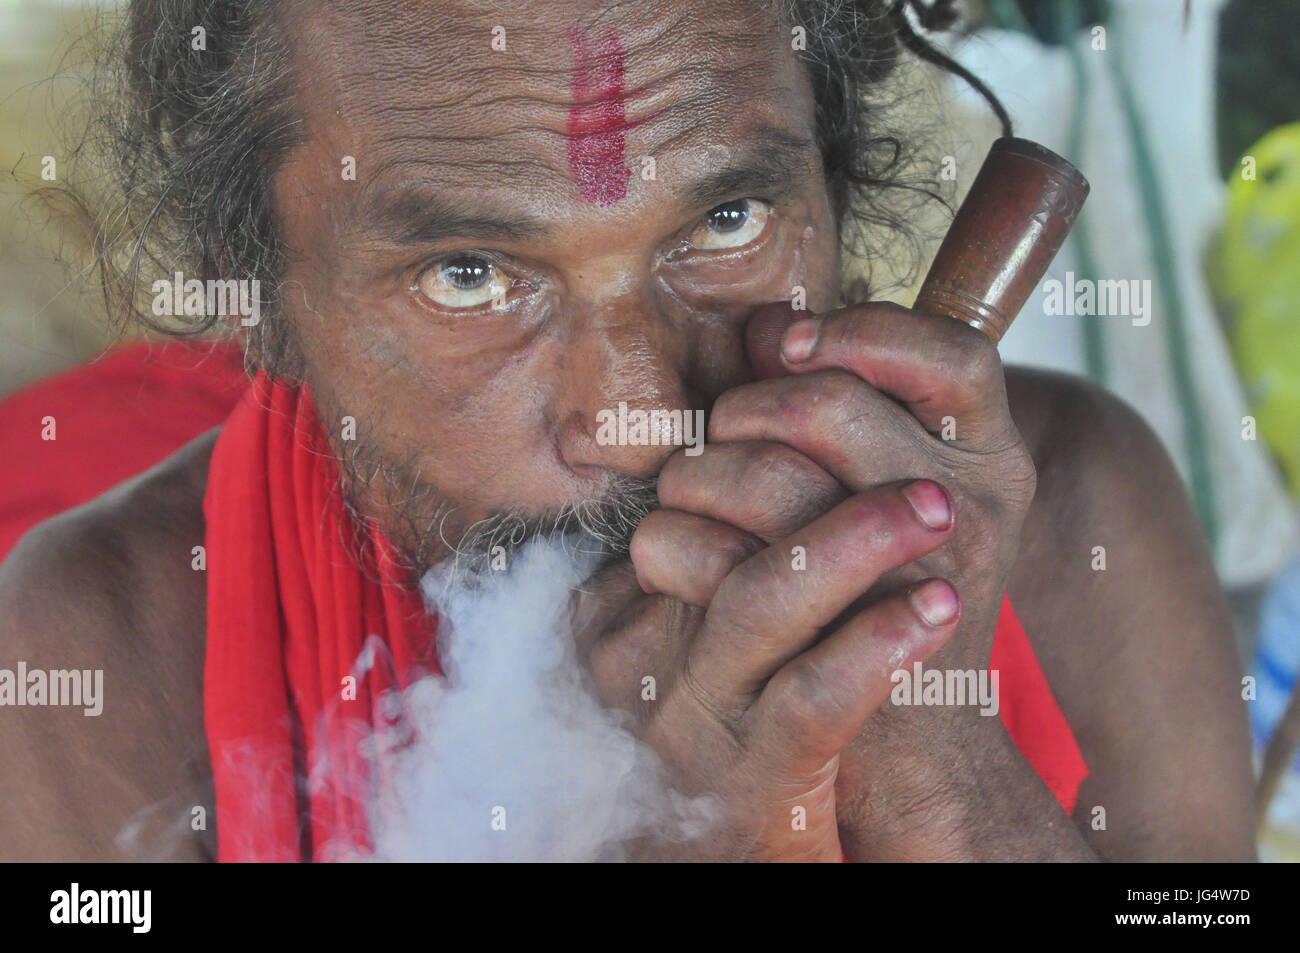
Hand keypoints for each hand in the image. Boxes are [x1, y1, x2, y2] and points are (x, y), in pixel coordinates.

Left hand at [638, 300, 1037, 856]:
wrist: (924, 749)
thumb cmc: (896, 596)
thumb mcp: (900, 493)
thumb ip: (849, 404)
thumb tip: (766, 326)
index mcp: (993, 460)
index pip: (959, 355)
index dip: (869, 331)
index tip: (791, 343)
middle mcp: (970, 511)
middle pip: (835, 409)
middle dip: (749, 407)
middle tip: (721, 429)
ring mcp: (908, 581)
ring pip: (767, 481)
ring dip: (698, 473)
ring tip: (683, 489)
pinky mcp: (832, 649)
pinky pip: (717, 561)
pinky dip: (671, 544)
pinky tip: (667, 554)